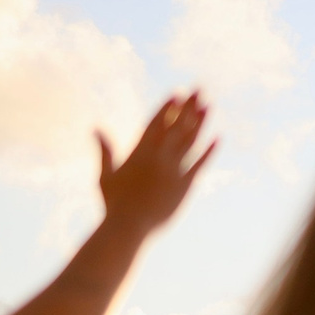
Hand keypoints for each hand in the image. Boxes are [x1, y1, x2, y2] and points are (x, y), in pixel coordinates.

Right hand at [97, 94, 215, 236]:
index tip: (177, 92)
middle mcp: (158, 157)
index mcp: (139, 152)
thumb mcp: (106, 174)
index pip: (155, 123)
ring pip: (190, 140)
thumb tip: (96, 129)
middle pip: (177, 126)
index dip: (167, 107)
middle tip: (199, 89)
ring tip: (209, 105)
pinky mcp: (186, 184)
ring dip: (201, 122)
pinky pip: (200, 164)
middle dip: (188, 106)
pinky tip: (218, 137)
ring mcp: (173, 170)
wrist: (129, 225)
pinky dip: (209, 150)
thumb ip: (105, 151)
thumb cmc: (114, 202)